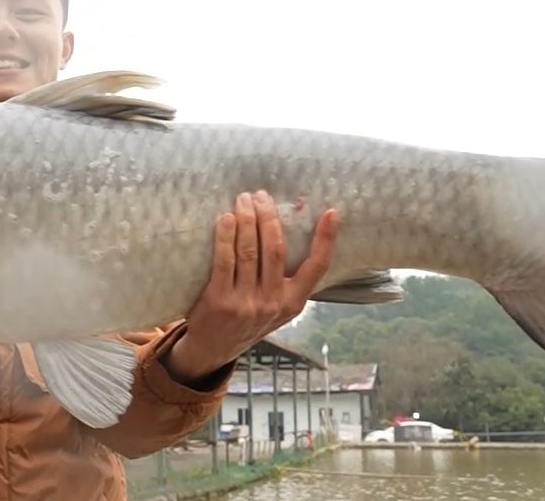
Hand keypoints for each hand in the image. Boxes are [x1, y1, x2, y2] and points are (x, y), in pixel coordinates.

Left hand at [163, 190, 338, 385]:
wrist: (213, 349)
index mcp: (293, 302)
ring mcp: (247, 303)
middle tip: (261, 195)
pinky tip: (225, 219)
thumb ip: (282, 279)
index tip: (331, 212)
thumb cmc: (245, 319)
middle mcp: (273, 303)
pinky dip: (226, 236)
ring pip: (251, 251)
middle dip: (269, 217)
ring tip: (243, 200)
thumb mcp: (274, 307)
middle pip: (276, 250)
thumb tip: (281, 230)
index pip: (317, 267)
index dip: (325, 239)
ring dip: (247, 220)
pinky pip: (225, 261)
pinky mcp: (221, 301)